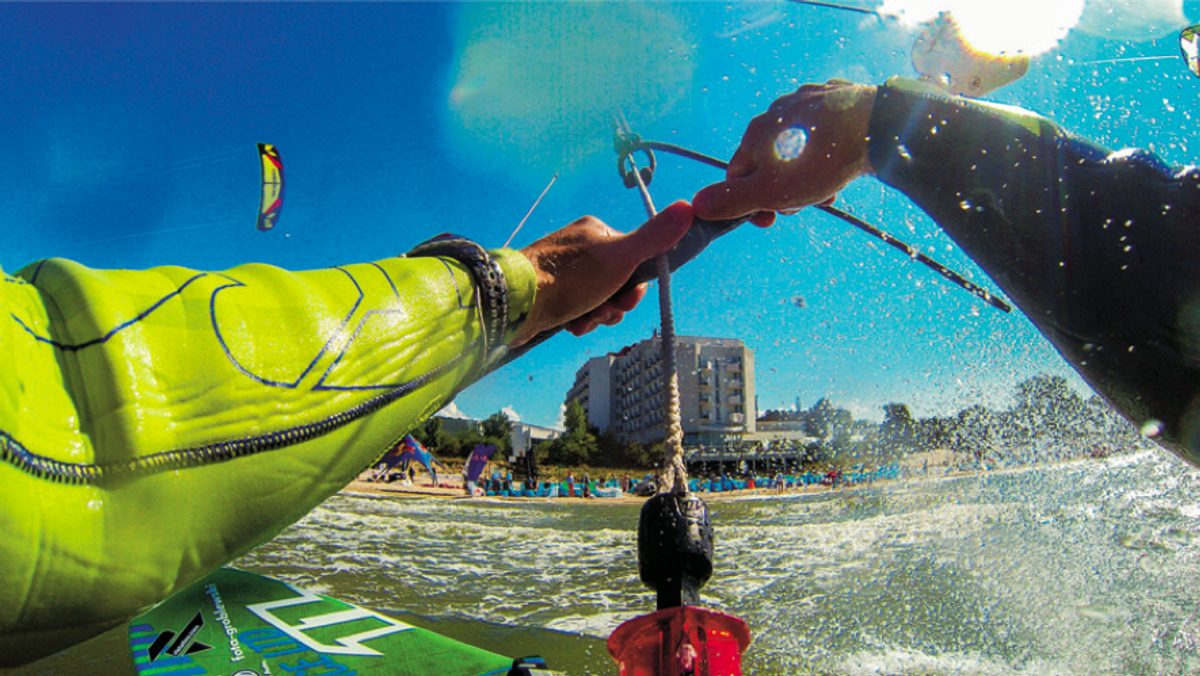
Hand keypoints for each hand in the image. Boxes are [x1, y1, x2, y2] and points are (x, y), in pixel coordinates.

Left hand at [512, 201, 692, 345]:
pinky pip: (577, 307)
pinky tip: (572, 324)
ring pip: (598, 298)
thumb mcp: (620, 257)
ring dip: (597, 315)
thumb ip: (654, 237)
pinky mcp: (550, 291)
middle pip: (617, 282)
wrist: (516, 303)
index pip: (635, 259)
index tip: (627, 300)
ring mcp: (563, 270)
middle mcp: (580, 247)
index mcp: (598, 231)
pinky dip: (579, 319)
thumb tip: (689, 207)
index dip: (636, 287)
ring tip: (584, 319)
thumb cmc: (569, 278)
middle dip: (614, 304)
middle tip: (603, 311)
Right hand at [692, 81, 876, 226]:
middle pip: (769, 162)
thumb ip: (731, 199)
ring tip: (830, 187)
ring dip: (809, 175)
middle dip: (785, 189)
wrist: (876, 127)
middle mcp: (776, 111)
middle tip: (809, 202)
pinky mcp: (836, 98)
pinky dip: (827, 150)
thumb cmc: (817, 163)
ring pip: (797, 148)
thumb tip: (697, 205)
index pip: (738, 175)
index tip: (770, 219)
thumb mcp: (769, 191)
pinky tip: (843, 160)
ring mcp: (807, 101)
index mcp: (755, 133)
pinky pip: (822, 131)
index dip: (750, 203)